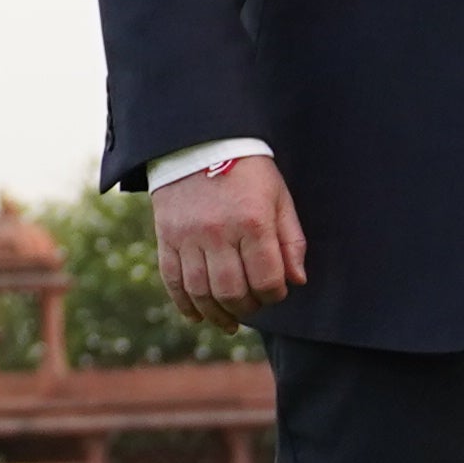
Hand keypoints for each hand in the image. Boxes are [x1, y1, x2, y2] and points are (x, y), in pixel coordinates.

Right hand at [154, 151, 308, 324]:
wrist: (199, 142)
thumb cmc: (248, 170)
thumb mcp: (279, 197)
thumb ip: (291, 240)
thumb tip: (297, 281)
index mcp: (253, 222)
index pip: (266, 279)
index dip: (274, 294)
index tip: (276, 291)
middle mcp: (219, 232)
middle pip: (232, 292)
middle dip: (247, 308)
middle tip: (254, 305)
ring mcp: (189, 236)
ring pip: (202, 293)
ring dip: (218, 314)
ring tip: (230, 320)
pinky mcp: (167, 237)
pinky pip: (173, 281)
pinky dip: (185, 304)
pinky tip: (198, 316)